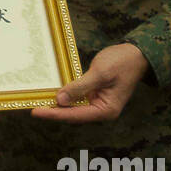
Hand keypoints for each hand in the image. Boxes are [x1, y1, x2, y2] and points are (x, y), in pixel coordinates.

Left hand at [30, 43, 150, 122]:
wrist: (137, 54)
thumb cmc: (122, 62)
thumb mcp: (99, 73)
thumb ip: (79, 87)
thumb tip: (59, 100)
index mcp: (106, 110)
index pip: (75, 115)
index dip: (54, 114)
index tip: (36, 112)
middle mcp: (102, 111)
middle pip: (73, 115)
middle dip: (54, 112)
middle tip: (33, 107)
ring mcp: (99, 104)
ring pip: (74, 108)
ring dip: (58, 105)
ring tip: (39, 103)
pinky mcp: (95, 96)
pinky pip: (78, 99)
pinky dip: (66, 97)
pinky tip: (53, 94)